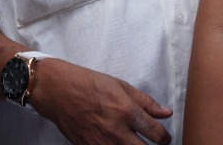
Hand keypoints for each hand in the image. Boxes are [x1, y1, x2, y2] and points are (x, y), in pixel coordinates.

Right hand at [28, 58, 172, 143]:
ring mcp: (101, 143)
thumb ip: (145, 102)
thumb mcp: (120, 86)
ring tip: (132, 141)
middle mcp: (116, 131)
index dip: (165, 138)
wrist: (56, 90)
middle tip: (152, 143)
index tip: (163, 137)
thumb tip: (166, 113)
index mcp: (127, 112)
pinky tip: (115, 141)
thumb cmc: (87, 83)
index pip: (157, 135)